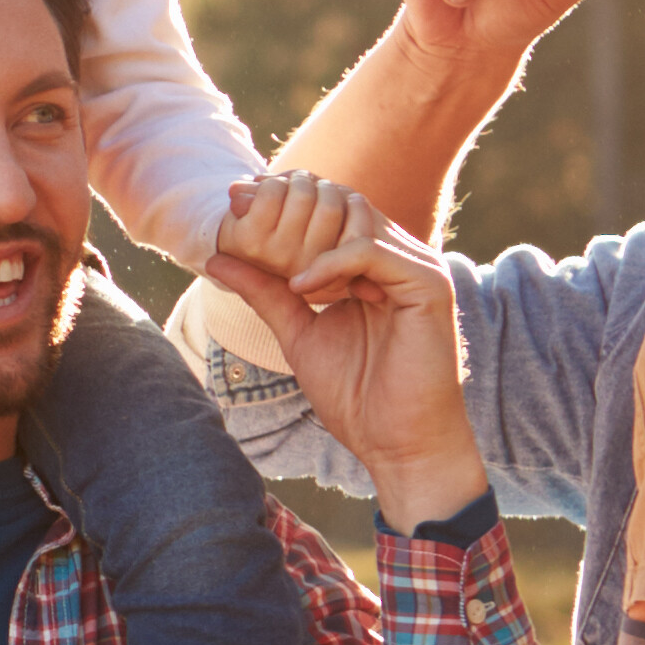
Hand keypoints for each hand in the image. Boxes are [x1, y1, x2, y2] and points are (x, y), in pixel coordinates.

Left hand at [201, 174, 485, 529]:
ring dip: (311, 240)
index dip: (286, 201)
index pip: (332, 209)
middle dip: (291, 204)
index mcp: (375, 267)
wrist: (396, 443)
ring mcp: (419, 269)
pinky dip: (332, 263)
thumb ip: (265, 293)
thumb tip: (216, 259)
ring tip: (287, 280)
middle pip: (346, 201)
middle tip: (242, 208)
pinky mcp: (429, 285)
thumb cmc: (357, 398)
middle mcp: (401, 259)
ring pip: (359, 218)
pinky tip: (305, 288)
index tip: (235, 202)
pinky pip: (373, 251)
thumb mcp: (297, 334)